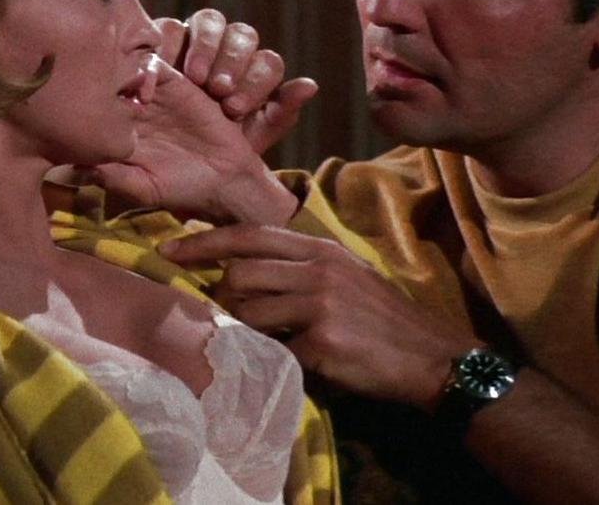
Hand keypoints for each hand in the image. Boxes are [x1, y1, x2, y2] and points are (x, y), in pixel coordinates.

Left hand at [93, 59, 298, 224]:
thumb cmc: (182, 188)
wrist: (225, 178)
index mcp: (116, 132)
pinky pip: (154, 64)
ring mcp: (152, 95)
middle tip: (95, 98)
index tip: (79, 119)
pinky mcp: (176, 84)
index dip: (78, 105)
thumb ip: (114, 178)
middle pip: (102, 80)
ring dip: (119, 74)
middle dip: (95, 83)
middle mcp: (131, 109)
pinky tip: (146, 95)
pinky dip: (145, 71)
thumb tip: (77, 169)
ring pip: (125, 67)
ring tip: (122, 98)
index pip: (87, 108)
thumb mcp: (144, 189)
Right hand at [156, 9, 317, 153]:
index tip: (235, 108)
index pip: (268, 63)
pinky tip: (164, 67)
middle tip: (217, 89)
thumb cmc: (214, 143)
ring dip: (204, 46)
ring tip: (193, 77)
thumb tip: (310, 85)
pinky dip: (170, 43)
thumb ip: (281, 113)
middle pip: (242, 35)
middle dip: (232, 60)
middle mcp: (230, 48)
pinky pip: (172, 25)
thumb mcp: (249, 137)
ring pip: (210, 20)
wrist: (171, 149)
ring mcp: (197, 36)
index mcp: (255, 71)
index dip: (256, 82)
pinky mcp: (166, 35)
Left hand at [160, 225, 478, 409]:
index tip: (169, 248)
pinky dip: (268, 357)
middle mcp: (319, 269)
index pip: (251, 234)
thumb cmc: (384, 319)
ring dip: (241, 329)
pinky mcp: (321, 342)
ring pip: (247, 310)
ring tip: (258, 340)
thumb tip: (243, 272)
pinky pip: (271, 348)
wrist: (430, 357)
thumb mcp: (348, 276)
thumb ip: (302, 268)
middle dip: (222, 296)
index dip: (205, 241)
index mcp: (323, 249)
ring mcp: (320, 304)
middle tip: (226, 316)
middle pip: (240, 273)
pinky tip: (282, 363)